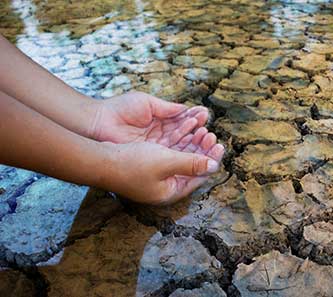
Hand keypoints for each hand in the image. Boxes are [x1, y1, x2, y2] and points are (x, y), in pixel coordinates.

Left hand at [91, 91, 208, 145]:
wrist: (99, 122)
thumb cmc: (119, 109)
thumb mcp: (147, 103)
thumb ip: (168, 108)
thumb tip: (187, 109)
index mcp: (160, 121)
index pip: (182, 122)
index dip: (194, 119)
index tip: (205, 115)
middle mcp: (160, 136)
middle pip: (185, 136)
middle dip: (198, 133)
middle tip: (209, 130)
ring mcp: (156, 148)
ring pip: (181, 146)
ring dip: (194, 142)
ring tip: (206, 135)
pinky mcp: (151, 157)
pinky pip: (171, 155)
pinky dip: (184, 150)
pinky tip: (194, 145)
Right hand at [103, 135, 223, 204]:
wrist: (99, 160)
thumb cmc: (131, 163)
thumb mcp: (166, 162)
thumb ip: (192, 163)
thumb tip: (215, 166)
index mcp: (171, 191)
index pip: (199, 177)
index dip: (211, 160)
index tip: (220, 145)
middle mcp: (164, 186)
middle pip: (191, 167)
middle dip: (202, 150)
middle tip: (211, 134)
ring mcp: (155, 177)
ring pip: (181, 158)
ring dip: (191, 144)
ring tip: (201, 129)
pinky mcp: (147, 165)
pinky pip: (169, 153)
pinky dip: (178, 142)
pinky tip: (184, 130)